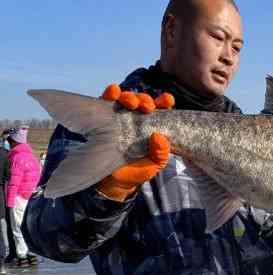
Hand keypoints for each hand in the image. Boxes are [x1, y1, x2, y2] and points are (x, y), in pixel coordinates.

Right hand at [96, 84, 174, 200]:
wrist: (113, 182)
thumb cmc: (137, 171)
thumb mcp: (154, 165)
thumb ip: (161, 154)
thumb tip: (159, 137)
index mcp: (153, 126)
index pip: (161, 109)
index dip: (165, 101)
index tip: (167, 101)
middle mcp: (138, 118)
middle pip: (143, 101)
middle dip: (145, 99)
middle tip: (147, 106)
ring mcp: (121, 117)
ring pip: (126, 99)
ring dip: (129, 96)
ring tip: (130, 102)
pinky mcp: (104, 118)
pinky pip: (106, 102)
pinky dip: (110, 94)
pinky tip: (112, 92)